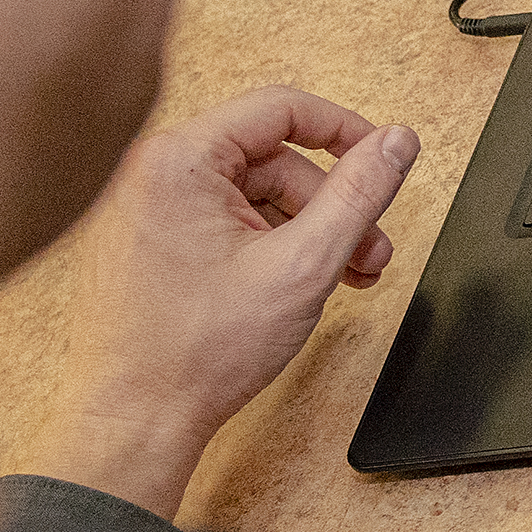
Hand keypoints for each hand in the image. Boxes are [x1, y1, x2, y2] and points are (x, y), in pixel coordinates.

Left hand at [24, 88, 421, 518]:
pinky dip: (268, 247)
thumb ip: (360, 194)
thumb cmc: (196, 353)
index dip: (346, 132)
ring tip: (340, 280)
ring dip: (306, 232)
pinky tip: (295, 285)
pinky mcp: (147, 245)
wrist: (134, 422)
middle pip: (272, 161)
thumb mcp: (304, 264)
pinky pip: (223, 223)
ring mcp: (144, 211)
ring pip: (252, 196)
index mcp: (178, 161)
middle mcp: (151, 174)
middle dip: (331, 205)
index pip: (281, 109)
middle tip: (369, 252)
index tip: (383, 161)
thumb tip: (397, 143)